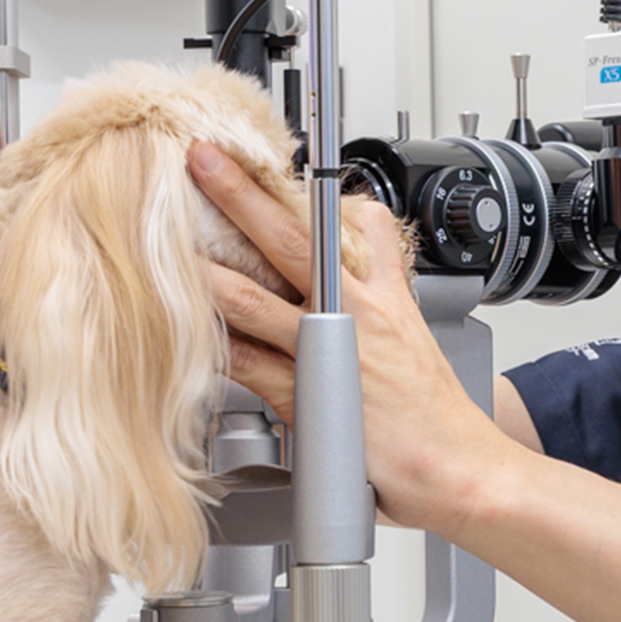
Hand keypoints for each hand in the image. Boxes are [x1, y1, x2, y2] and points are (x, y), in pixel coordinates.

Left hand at [188, 142, 516, 533]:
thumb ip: (389, 278)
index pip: (346, 225)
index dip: (302, 188)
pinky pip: (248, 365)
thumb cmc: (435, 413)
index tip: (263, 155)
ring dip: (207, 270)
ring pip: (254, 300)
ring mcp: (326, 354)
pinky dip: (214, 348)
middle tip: (204, 160)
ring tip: (166, 244)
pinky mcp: (306, 398)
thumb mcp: (418, 327)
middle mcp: (353, 316)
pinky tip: (182, 334)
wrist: (455, 466)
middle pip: (291, 240)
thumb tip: (370, 238)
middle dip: (243, 195)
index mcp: (381, 296)